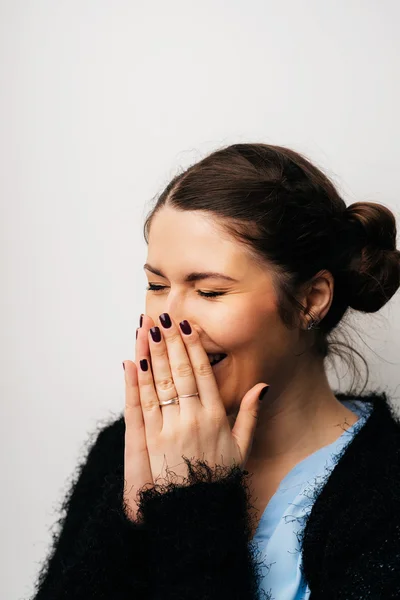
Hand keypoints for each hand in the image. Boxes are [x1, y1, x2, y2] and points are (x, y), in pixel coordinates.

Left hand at [123, 313, 267, 520]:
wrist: (194, 510)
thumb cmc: (219, 478)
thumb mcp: (242, 448)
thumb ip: (249, 415)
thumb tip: (261, 387)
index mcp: (216, 416)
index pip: (204, 373)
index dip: (194, 348)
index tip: (187, 327)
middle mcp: (193, 418)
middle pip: (181, 372)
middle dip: (170, 342)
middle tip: (164, 317)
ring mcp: (170, 427)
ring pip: (160, 383)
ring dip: (152, 354)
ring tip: (147, 329)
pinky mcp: (151, 439)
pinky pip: (143, 404)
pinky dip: (138, 381)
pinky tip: (134, 361)